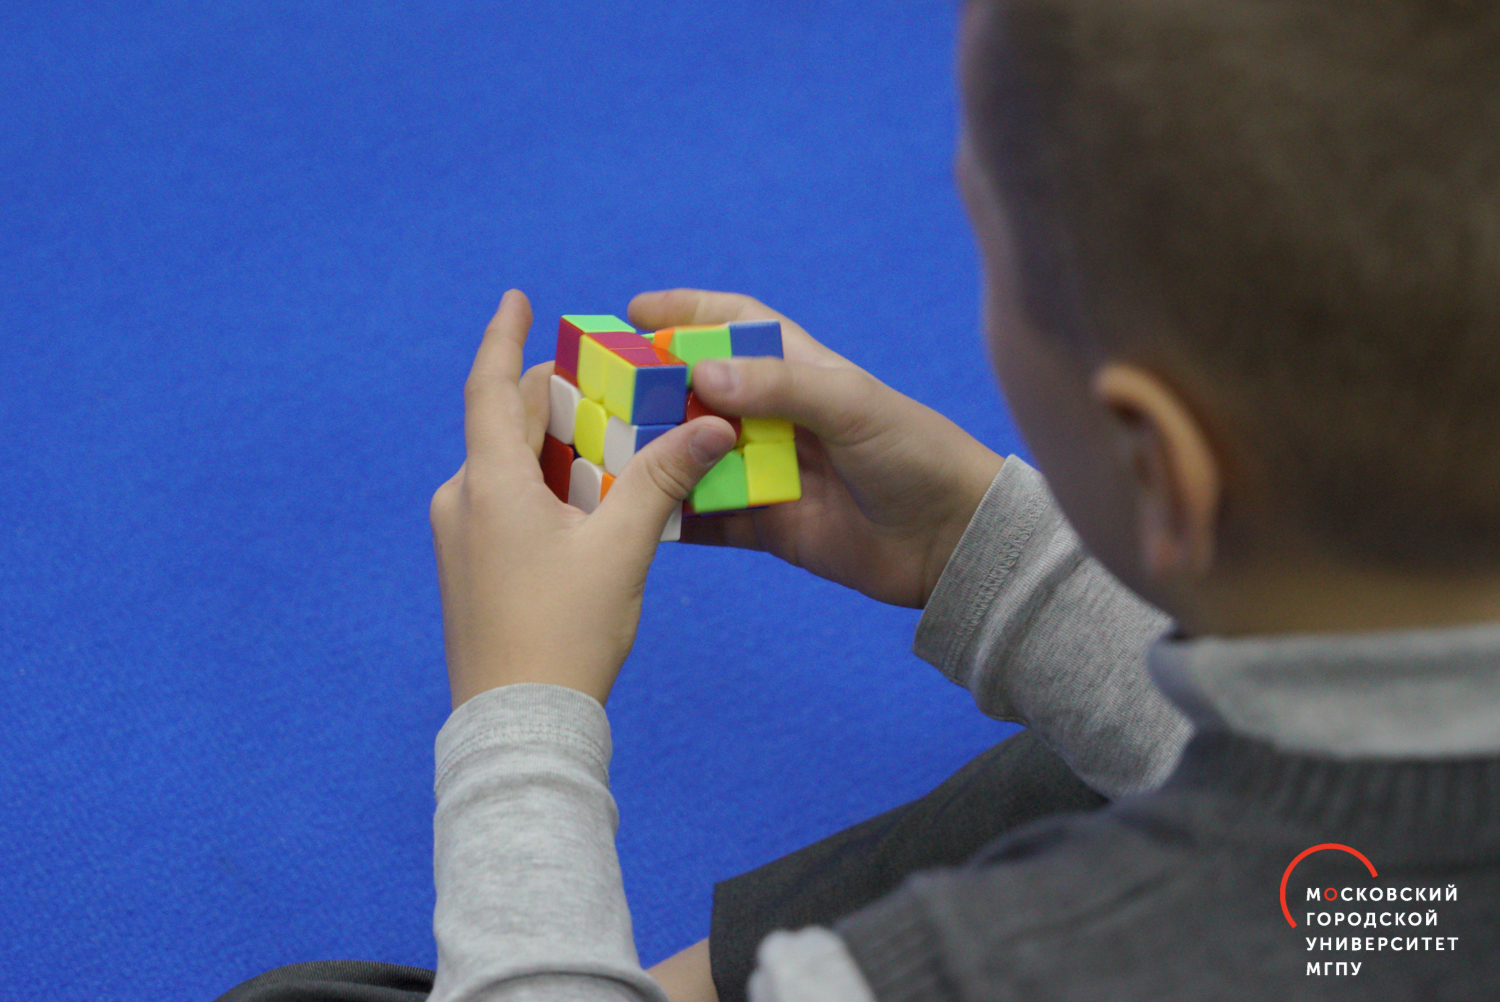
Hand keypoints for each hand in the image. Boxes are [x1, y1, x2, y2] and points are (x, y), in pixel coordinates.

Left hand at [429, 290, 737, 708]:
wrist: (518, 725)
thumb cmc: (564, 635)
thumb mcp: (623, 550)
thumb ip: (663, 479)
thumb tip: (713, 425)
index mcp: (489, 484)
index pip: (491, 387)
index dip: (504, 336)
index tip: (517, 297)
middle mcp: (463, 500)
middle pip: (509, 424)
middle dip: (558, 399)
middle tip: (610, 382)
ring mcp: (461, 537)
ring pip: (511, 466)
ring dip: (559, 447)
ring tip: (616, 442)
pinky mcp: (470, 567)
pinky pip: (507, 502)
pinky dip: (548, 485)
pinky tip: (591, 502)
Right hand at [628, 289, 1005, 608]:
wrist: (950, 541)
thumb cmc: (914, 453)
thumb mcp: (851, 405)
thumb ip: (779, 386)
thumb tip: (700, 372)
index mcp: (801, 371)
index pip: (735, 325)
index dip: (687, 312)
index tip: (634, 312)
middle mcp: (777, 417)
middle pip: (698, 394)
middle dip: (651, 390)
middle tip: (598, 390)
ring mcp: (768, 471)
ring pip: (694, 457)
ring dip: (654, 455)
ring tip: (602, 454)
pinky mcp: (767, 524)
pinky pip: (708, 518)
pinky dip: (674, 517)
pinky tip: (636, 515)